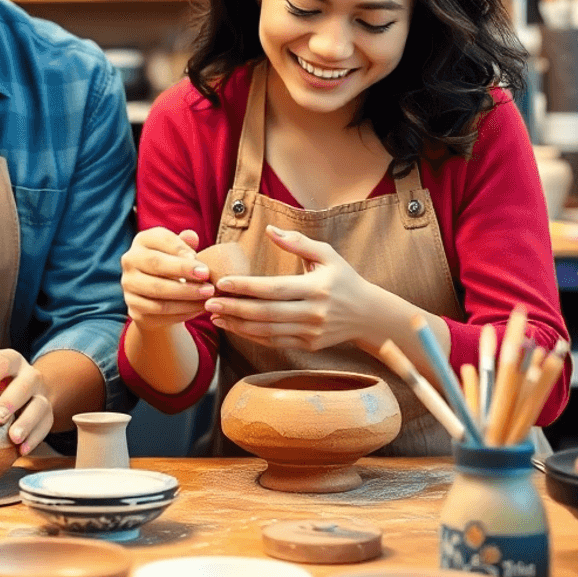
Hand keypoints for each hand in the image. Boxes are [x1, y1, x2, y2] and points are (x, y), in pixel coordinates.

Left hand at [0, 349, 52, 455]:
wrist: (25, 392)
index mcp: (10, 361)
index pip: (2, 362)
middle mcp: (28, 375)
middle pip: (25, 383)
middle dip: (11, 400)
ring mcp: (41, 395)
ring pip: (39, 405)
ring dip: (27, 421)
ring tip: (13, 437)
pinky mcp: (48, 414)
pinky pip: (46, 425)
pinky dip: (34, 438)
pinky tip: (22, 449)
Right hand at [120, 227, 213, 330]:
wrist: (160, 299)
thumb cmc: (174, 268)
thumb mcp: (180, 254)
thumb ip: (185, 244)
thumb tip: (191, 236)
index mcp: (142, 241)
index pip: (160, 239)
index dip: (181, 249)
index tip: (200, 258)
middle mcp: (130, 260)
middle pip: (156, 263)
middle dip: (184, 269)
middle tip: (207, 276)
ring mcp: (129, 284)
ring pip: (158, 289)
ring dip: (186, 292)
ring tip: (208, 293)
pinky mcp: (134, 307)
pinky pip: (159, 310)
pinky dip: (182, 309)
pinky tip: (199, 307)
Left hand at [203, 224, 373, 350]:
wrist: (369, 316)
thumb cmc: (345, 279)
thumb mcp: (327, 255)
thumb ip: (298, 243)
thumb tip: (269, 230)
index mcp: (316, 288)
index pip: (274, 289)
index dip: (247, 286)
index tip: (223, 282)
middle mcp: (313, 313)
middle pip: (266, 313)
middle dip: (234, 308)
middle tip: (208, 301)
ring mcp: (311, 332)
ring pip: (267, 331)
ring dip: (238, 324)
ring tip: (214, 316)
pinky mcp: (308, 346)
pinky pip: (275, 342)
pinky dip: (252, 336)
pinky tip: (234, 327)